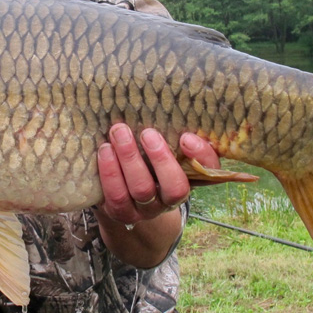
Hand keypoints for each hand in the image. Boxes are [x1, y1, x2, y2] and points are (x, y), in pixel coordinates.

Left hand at [96, 123, 219, 226]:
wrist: (121, 192)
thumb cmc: (146, 158)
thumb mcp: (162, 145)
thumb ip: (169, 131)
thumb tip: (165, 98)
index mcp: (190, 177)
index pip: (208, 169)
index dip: (201, 155)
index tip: (186, 137)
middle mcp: (172, 199)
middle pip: (174, 187)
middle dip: (160, 158)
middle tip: (147, 132)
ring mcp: (147, 209)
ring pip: (142, 189)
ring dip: (130, 159)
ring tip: (119, 133)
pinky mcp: (122, 213)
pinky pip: (116, 195)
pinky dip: (110, 171)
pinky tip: (104, 150)